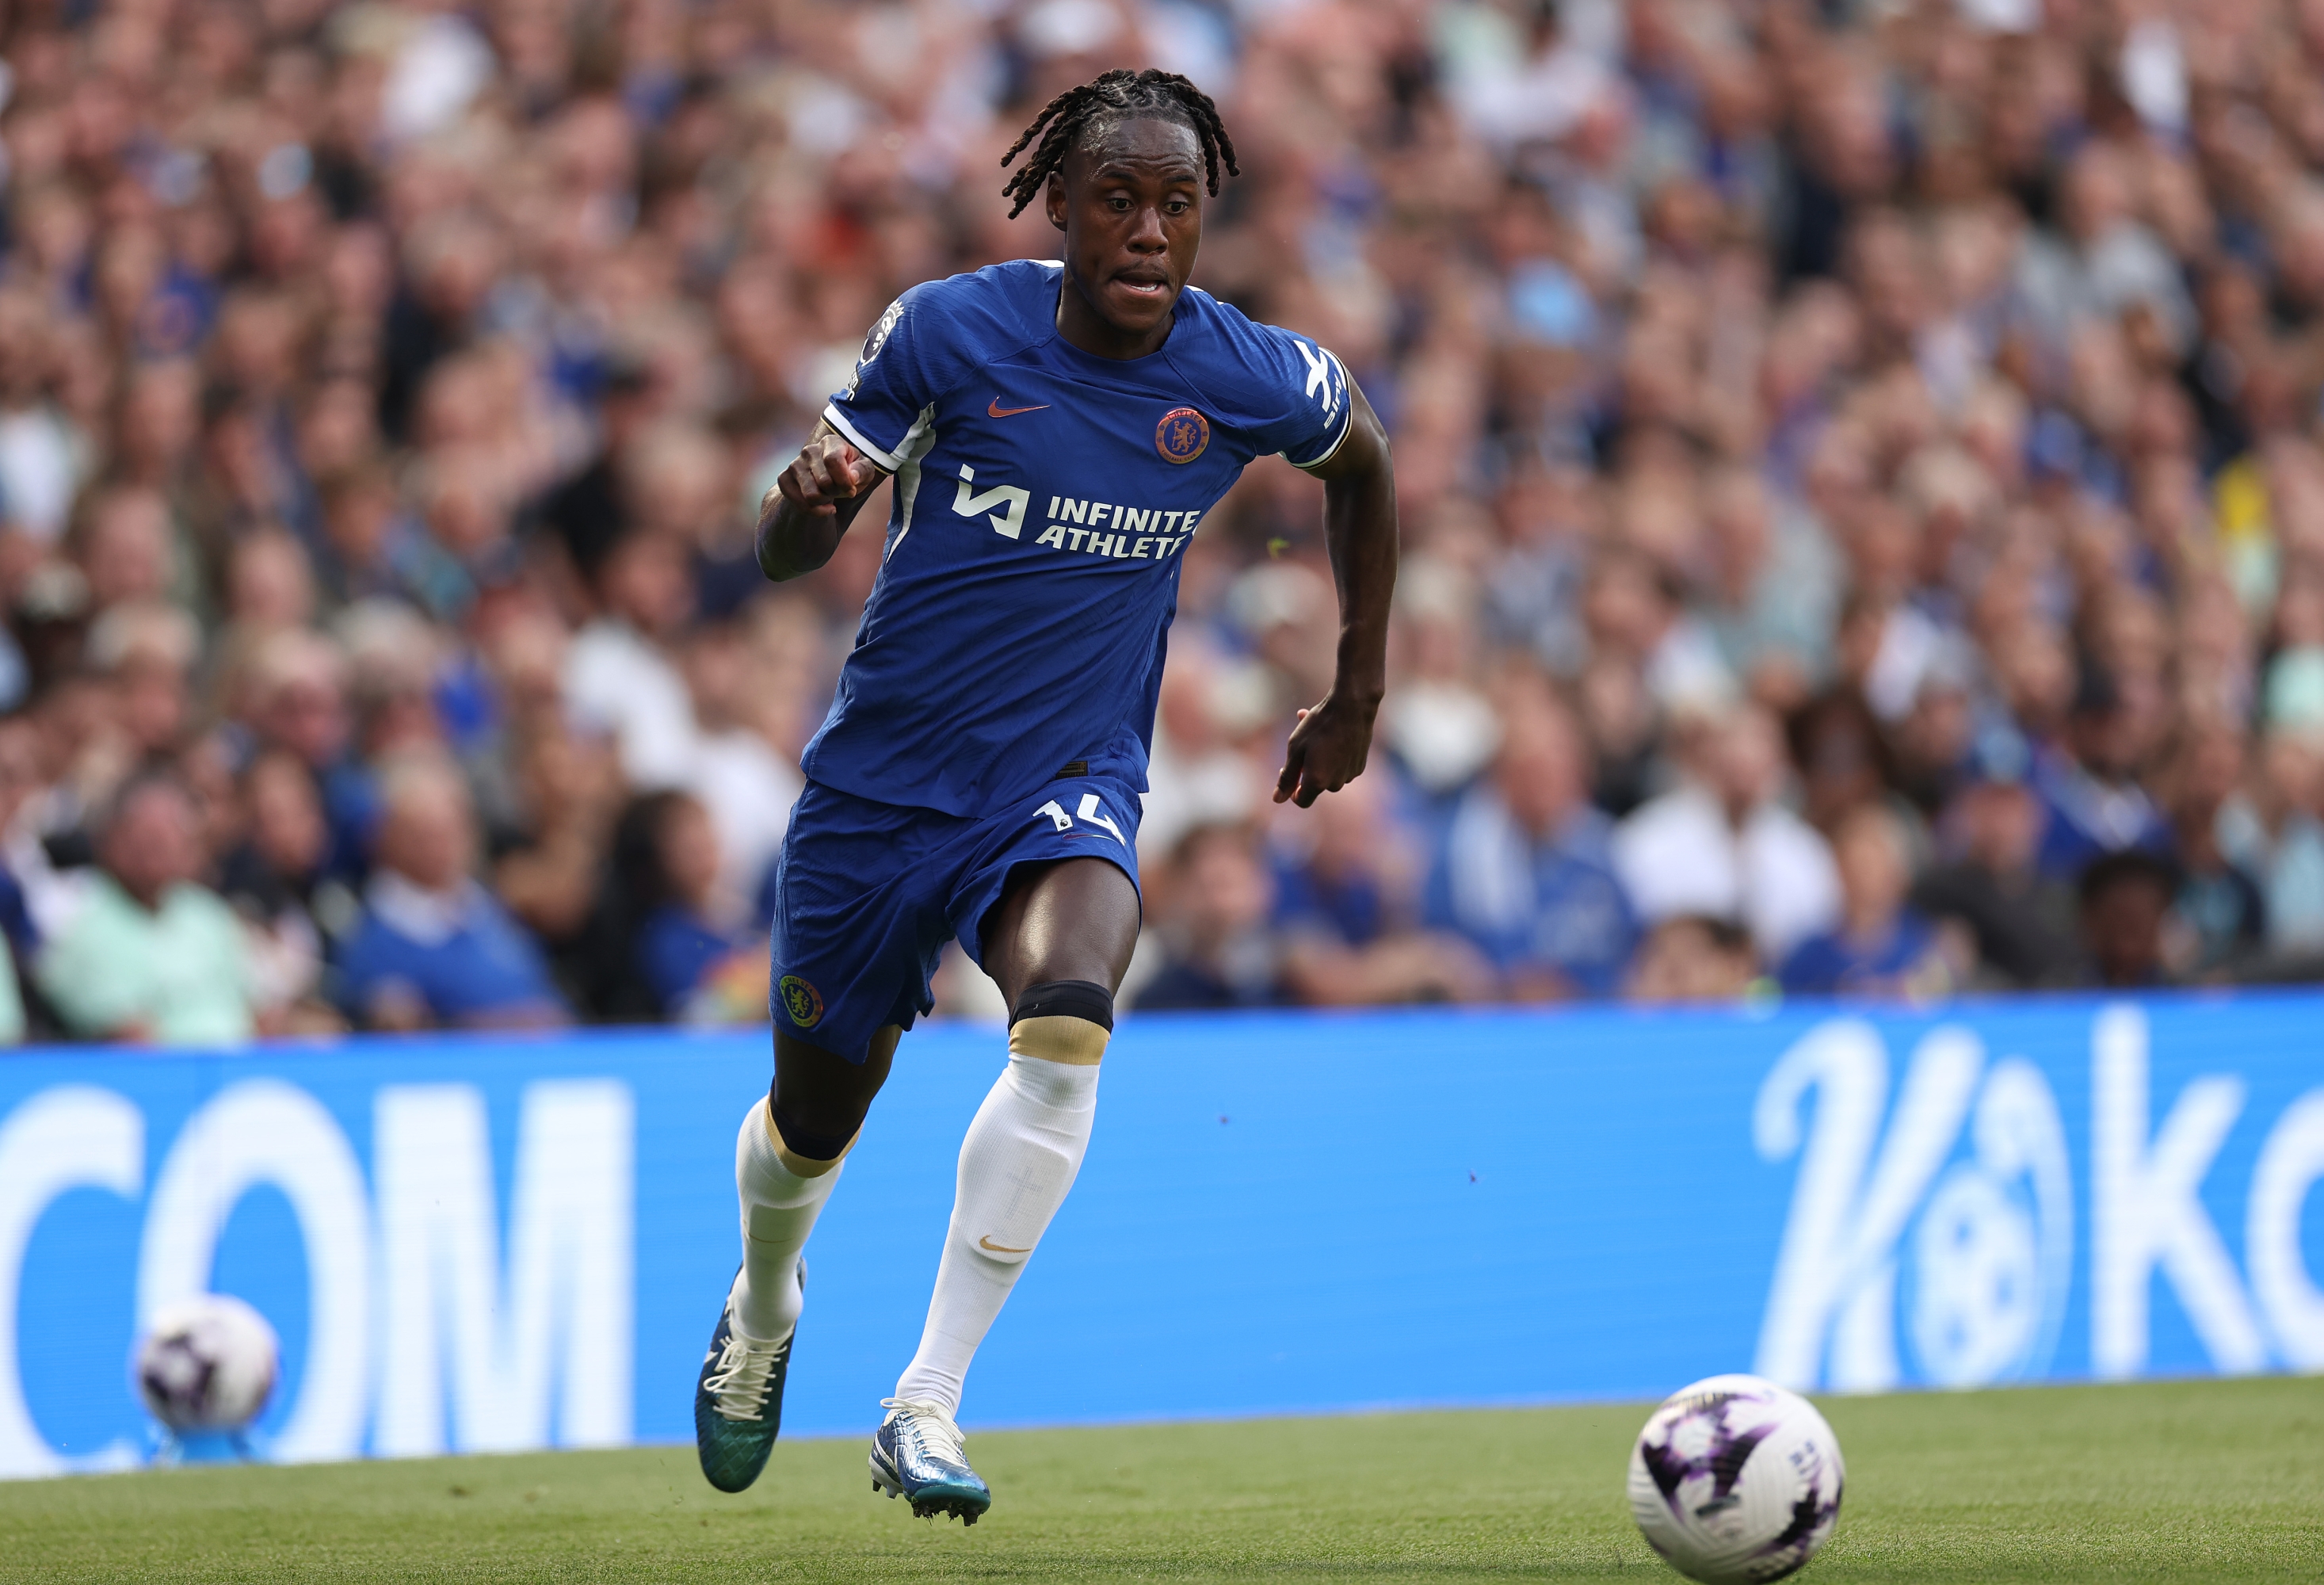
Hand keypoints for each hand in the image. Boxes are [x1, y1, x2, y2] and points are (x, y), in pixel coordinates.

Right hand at [773, 432, 876, 519]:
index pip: (833, 460)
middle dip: (837, 493)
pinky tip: (820, 505)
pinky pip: (799, 503)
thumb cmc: (851, 471)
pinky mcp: (784, 479)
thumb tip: (852, 477)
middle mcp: (809, 450)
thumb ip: (862, 471)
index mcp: (830, 442)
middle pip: (824, 482)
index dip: (844, 480)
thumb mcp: (864, 470)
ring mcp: (795, 464)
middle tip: (840, 491)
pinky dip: (814, 511)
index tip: (852, 491)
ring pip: (811, 495)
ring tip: (829, 494)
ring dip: (825, 501)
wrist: (830, 478)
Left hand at [1273, 689, 1379, 807]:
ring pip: (1329, 773)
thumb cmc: (1320, 726)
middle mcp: (1336, 783)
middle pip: (1316, 785)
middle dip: (1307, 769)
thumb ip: (1287, 777)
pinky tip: (1332, 733)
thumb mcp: (1295, 749)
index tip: (1291, 772)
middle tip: (1302, 744)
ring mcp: (1350, 774)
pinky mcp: (1360, 764)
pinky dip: (1334, 754)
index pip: (1302, 801)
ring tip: (1315, 732)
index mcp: (1318, 782)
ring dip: (1319, 759)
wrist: (1353, 707)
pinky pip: (1342, 766)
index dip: (1292, 791)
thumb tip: (1278, 799)